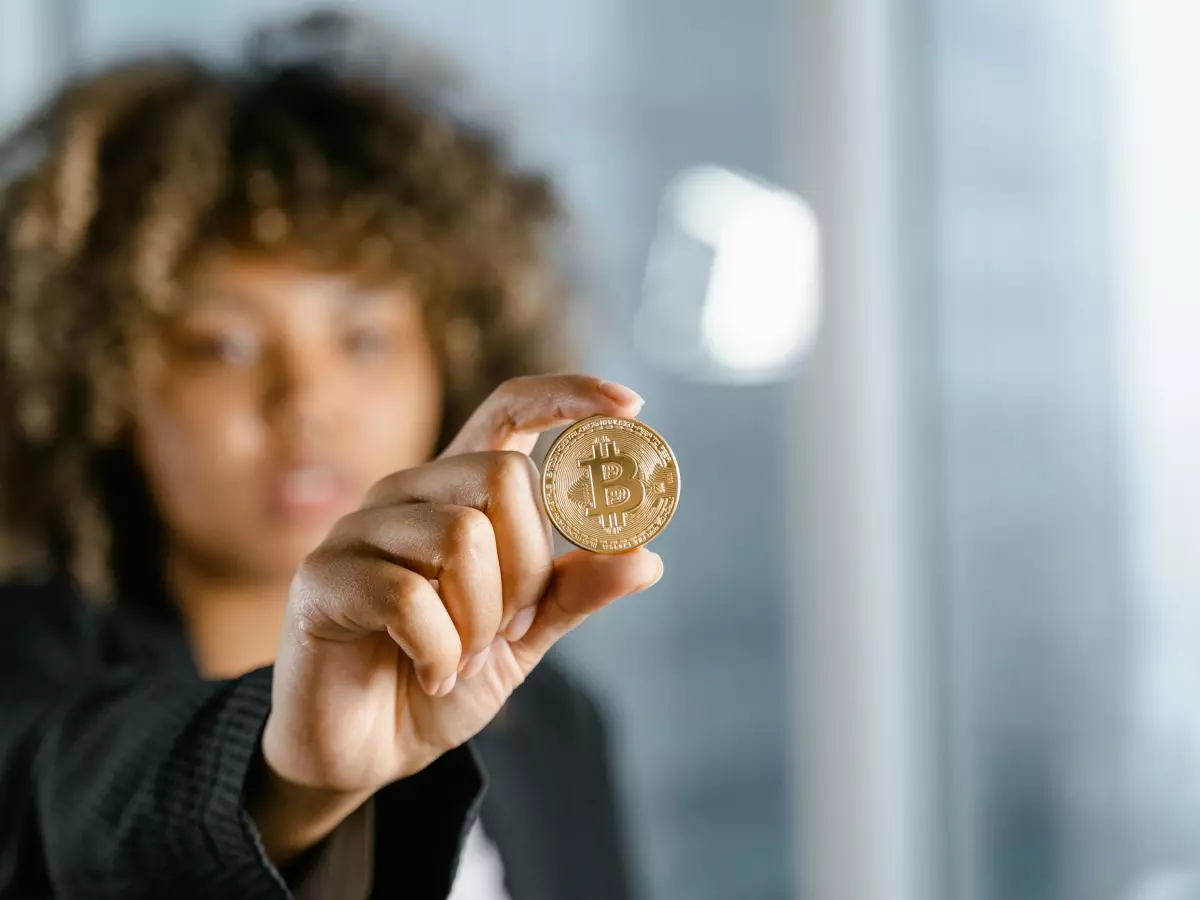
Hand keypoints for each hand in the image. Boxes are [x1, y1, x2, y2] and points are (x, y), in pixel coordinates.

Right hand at [251, 375, 660, 858]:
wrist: (365, 752)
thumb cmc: (441, 678)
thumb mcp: (525, 637)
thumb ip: (574, 592)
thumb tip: (646, 558)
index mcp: (458, 493)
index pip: (510, 410)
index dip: (569, 396)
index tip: (632, 404)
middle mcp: (408, 494)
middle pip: (504, 475)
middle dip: (529, 567)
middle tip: (509, 628)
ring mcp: (359, 531)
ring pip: (462, 535)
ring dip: (483, 621)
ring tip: (464, 658)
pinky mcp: (321, 580)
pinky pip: (409, 598)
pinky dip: (441, 653)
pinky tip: (431, 675)